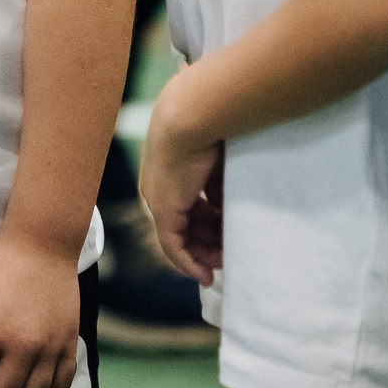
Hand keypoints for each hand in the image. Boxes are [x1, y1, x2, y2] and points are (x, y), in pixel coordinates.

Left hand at [139, 74, 223, 284]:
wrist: (193, 112)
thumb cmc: (213, 125)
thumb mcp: (220, 160)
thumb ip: (220, 185)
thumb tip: (226, 209)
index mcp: (171, 170)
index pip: (189, 205)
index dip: (208, 222)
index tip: (228, 234)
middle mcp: (159, 187)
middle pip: (184, 224)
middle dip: (207, 242)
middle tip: (227, 254)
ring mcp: (158, 199)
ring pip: (179, 238)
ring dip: (201, 254)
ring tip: (222, 264)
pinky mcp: (163, 211)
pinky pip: (173, 247)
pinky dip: (188, 263)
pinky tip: (204, 275)